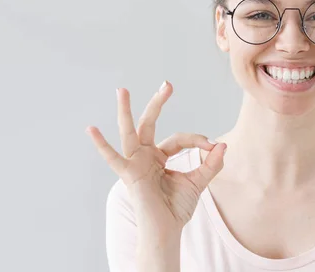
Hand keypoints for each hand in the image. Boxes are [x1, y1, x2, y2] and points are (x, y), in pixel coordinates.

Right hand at [85, 81, 226, 238]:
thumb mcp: (198, 181)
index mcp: (160, 157)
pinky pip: (113, 158)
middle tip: (167, 84)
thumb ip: (211, 163)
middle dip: (157, 103)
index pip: (179, 139)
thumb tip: (223, 144)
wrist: (167, 230)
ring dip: (125, 111)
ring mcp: (135, 163)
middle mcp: (145, 156)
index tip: (213, 146)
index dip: (198, 140)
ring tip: (122, 90)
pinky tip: (91, 129)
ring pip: (129, 132)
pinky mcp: (129, 173)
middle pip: (150, 123)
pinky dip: (102, 145)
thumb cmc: (177, 208)